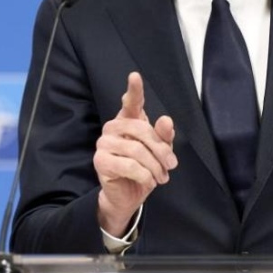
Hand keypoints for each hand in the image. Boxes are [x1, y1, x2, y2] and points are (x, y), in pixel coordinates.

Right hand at [94, 72, 177, 235]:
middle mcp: (113, 128)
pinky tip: (148, 181)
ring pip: (137, 150)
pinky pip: (130, 165)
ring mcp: (104, 143)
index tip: (135, 76)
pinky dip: (145, 176)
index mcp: (128, 120)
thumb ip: (164, 136)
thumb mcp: (160, 152)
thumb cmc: (144, 169)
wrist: (128, 196)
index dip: (134, 89)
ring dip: (155, 166)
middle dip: (161, 150)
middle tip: (171, 165)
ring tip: (161, 177)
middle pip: (142, 130)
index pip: (131, 102)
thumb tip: (166, 120)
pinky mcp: (100, 161)